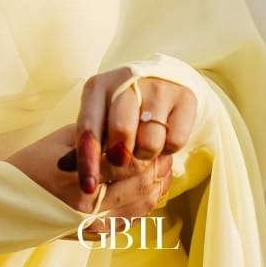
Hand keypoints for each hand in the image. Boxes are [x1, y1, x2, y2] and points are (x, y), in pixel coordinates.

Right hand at [5, 123, 172, 228]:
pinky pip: (130, 221)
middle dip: (157, 166)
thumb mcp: (68, 138)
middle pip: (141, 187)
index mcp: (83, 180)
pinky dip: (145, 205)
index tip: (154, 133)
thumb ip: (101, 135)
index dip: (147, 148)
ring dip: (157, 186)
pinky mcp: (93, 235)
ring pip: (141, 207)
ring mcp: (93, 226)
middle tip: (165, 148)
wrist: (8, 198)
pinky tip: (150, 189)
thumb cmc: (36, 159)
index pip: (130, 163)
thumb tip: (133, 129)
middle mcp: (91, 209)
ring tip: (163, 166)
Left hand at [72, 66, 196, 196]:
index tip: (88, 188)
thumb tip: (79, 179)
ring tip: (142, 145)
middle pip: (121, 133)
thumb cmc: (121, 108)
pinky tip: (162, 137)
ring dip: (146, 154)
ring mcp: (159, 87)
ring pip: (150, 143)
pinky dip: (168, 149)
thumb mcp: (99, 118)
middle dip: (119, 158)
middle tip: (121, 161)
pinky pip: (176, 141)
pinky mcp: (186, 98)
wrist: (160, 78)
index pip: (89, 126)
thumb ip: (89, 144)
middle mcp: (129, 80)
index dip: (88, 160)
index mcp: (99, 86)